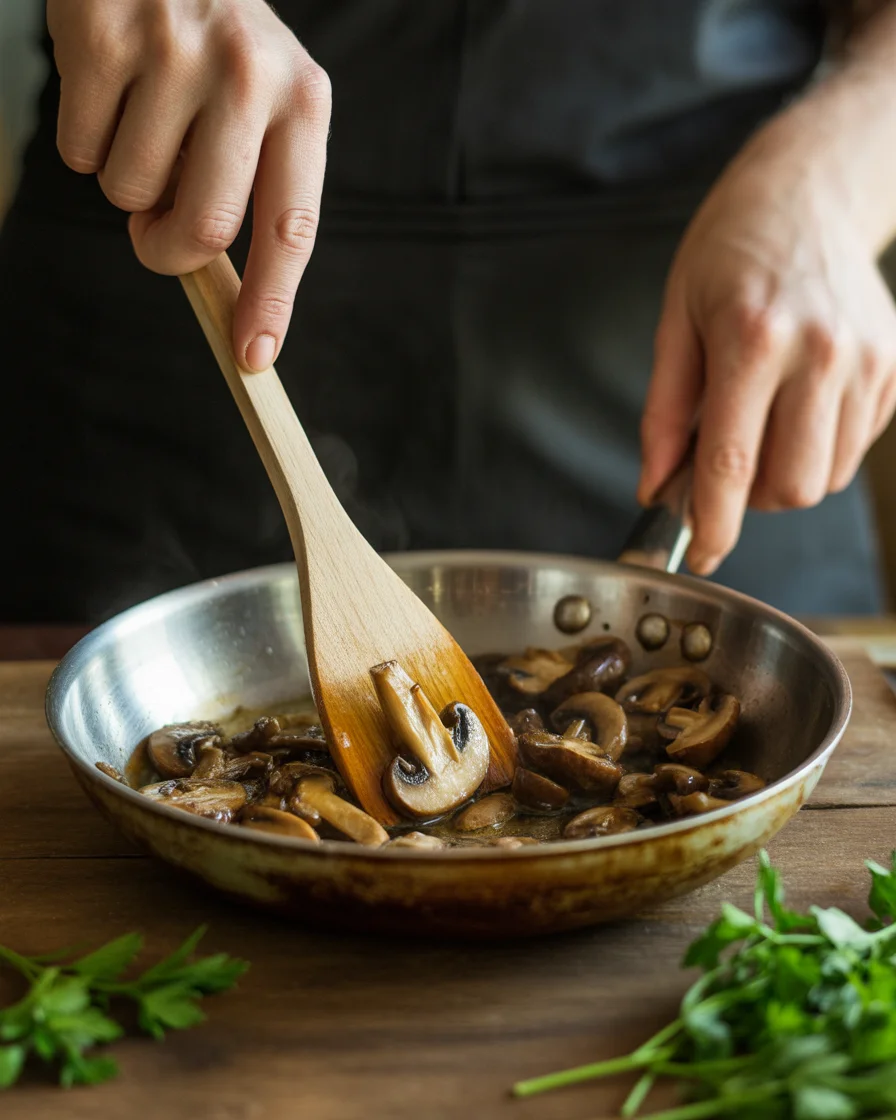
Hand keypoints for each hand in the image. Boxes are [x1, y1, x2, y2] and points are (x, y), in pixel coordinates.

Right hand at [48, 0, 330, 370]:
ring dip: (124, 183)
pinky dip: (84, 142)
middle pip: (205, 227)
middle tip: (153, 234)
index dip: (271, 302)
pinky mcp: (102, 35)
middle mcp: (250, 75)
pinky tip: (107, 90)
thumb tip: (219, 288)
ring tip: (141, 121)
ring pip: (130, 193)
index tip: (252, 357)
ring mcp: (175, 51)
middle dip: (168, 251)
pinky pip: (79, 152)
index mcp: (303, 102)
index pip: (292, 227)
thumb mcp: (261, 99)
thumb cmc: (213, 42)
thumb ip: (250, 184)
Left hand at [639, 124, 895, 575]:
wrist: (810, 194)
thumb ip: (663, 412)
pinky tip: (799, 401)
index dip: (713, 523)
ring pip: (824, 478)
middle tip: (724, 463)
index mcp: (752, 340)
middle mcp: (819, 353)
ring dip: (784, 475)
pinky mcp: (895, 367)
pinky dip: (818, 448)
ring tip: (762, 420)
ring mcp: (867, 361)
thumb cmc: (730, 254)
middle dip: (749, 498)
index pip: (732, 463)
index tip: (702, 555)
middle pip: (788, 488)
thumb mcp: (675, 320)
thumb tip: (657, 486)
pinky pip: (852, 451)